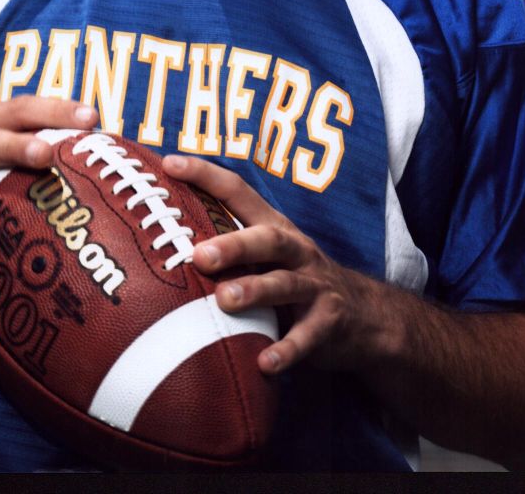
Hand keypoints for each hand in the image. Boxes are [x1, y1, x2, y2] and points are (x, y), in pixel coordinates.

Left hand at [162, 153, 387, 375]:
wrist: (365, 315)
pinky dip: (286, 350)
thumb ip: (227, 247)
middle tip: (199, 255)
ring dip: (256, 290)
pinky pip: (307, 337)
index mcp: (274, 227)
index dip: (205, 175)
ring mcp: (315, 286)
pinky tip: (264, 362)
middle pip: (267, 239)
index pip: (238, 191)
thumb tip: (159, 240)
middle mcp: (296, 250)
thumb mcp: (266, 257)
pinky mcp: (328, 323)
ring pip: (286, 284)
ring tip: (225, 300)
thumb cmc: (294, 280)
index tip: (170, 163)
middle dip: (234, 244)